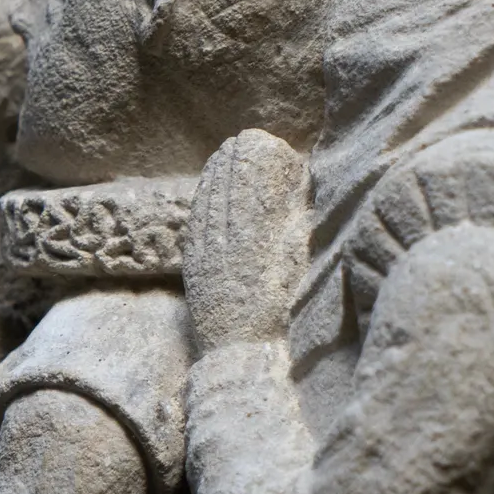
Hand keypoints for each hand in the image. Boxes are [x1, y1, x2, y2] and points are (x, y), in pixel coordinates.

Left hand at [185, 129, 310, 352]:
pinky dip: (200, 205)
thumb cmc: (277, 316)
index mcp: (250, 241)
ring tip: (220, 157)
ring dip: (213, 179)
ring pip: (207, 207)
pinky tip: (204, 193)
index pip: (246, 190)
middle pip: (224, 193)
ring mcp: (205, 256)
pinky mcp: (194, 270)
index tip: (253, 142)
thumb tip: (299, 195)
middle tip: (236, 140)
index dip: (248, 163)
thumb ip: (293, 231)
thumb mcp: (292, 268)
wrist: (240, 354)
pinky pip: (195, 228)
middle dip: (230, 164)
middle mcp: (223, 245)